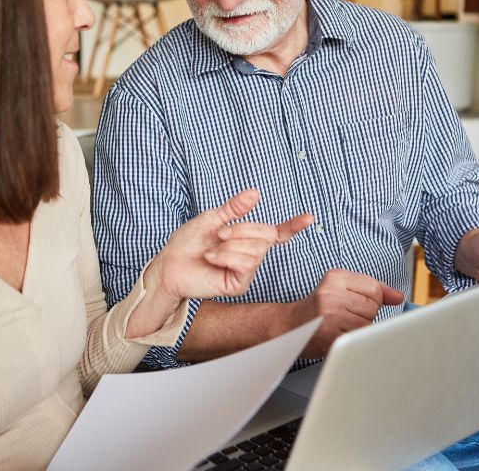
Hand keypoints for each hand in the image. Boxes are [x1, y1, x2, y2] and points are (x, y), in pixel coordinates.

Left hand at [126, 189, 311, 337]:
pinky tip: (212, 258)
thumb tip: (255, 193)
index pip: (276, 233)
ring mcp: (246, 271)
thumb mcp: (211, 218)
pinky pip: (245, 263)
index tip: (309, 217)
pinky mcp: (239, 284)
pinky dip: (226, 256)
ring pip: (255, 249)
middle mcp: (250, 255)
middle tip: (219, 234)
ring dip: (230, 244)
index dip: (293, 226)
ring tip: (212, 249)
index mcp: (246, 238)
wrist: (170, 265)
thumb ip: (234, 208)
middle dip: (241, 229)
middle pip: (266, 235)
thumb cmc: (187, 243)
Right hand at [281, 268, 403, 358]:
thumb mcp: (341, 289)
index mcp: (336, 277)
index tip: (356, 305)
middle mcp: (331, 293)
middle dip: (364, 316)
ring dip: (358, 330)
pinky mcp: (328, 334)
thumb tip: (398, 296)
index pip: (374, 289)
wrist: (289, 326)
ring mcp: (328, 314)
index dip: (372, 301)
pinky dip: (351, 341)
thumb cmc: (318, 309)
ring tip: (341, 326)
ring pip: (367, 324)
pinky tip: (337, 335)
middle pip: (372, 307)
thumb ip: (372, 290)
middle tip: (344, 317)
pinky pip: (357, 339)